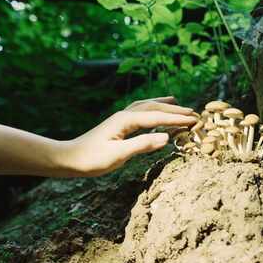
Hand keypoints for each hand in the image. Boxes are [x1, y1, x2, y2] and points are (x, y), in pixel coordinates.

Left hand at [57, 97, 195, 176]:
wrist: (69, 159)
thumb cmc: (92, 159)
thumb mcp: (118, 155)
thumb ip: (142, 144)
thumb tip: (166, 137)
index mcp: (126, 120)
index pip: (157, 117)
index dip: (177, 119)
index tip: (194, 121)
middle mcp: (124, 115)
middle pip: (154, 108)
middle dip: (174, 110)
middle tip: (194, 114)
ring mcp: (120, 119)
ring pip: (146, 106)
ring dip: (163, 105)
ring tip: (176, 102)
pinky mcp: (117, 125)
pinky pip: (140, 112)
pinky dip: (151, 109)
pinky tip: (153, 113)